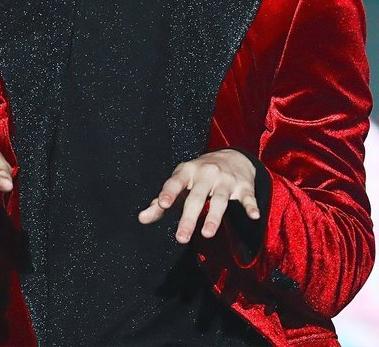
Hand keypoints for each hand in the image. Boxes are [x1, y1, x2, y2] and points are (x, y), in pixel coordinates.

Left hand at [138, 149, 258, 243]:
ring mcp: (226, 179)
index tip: (162, 204)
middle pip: (197, 196)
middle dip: (189, 217)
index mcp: (187, 171)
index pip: (176, 182)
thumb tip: (142, 219)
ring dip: (214, 216)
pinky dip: (251, 206)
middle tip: (180, 238)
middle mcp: (206, 173)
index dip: (169, 192)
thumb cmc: (197, 177)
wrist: (231, 156)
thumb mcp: (179, 184)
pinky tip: (254, 216)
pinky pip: (247, 197)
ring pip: (220, 199)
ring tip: (206, 234)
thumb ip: (160, 203)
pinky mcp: (243, 186)